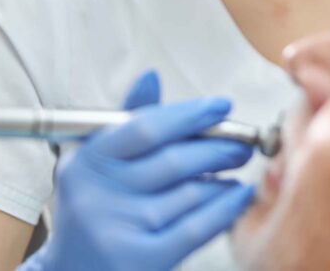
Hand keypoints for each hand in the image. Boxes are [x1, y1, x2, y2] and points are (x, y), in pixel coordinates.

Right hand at [19, 71, 255, 270]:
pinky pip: (195, 229)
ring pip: (190, 194)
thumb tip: (151, 78)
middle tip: (242, 142)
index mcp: (87, 161)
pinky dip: (224, 209)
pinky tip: (239, 196)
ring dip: (224, 178)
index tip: (221, 106)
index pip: (145, 127)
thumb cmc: (92, 210)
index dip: (189, 114)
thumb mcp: (97, 163)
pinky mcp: (138, 262)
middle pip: (174, 160)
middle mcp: (97, 195)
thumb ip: (127, 123)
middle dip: (218, 147)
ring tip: (239, 168)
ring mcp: (117, 230)